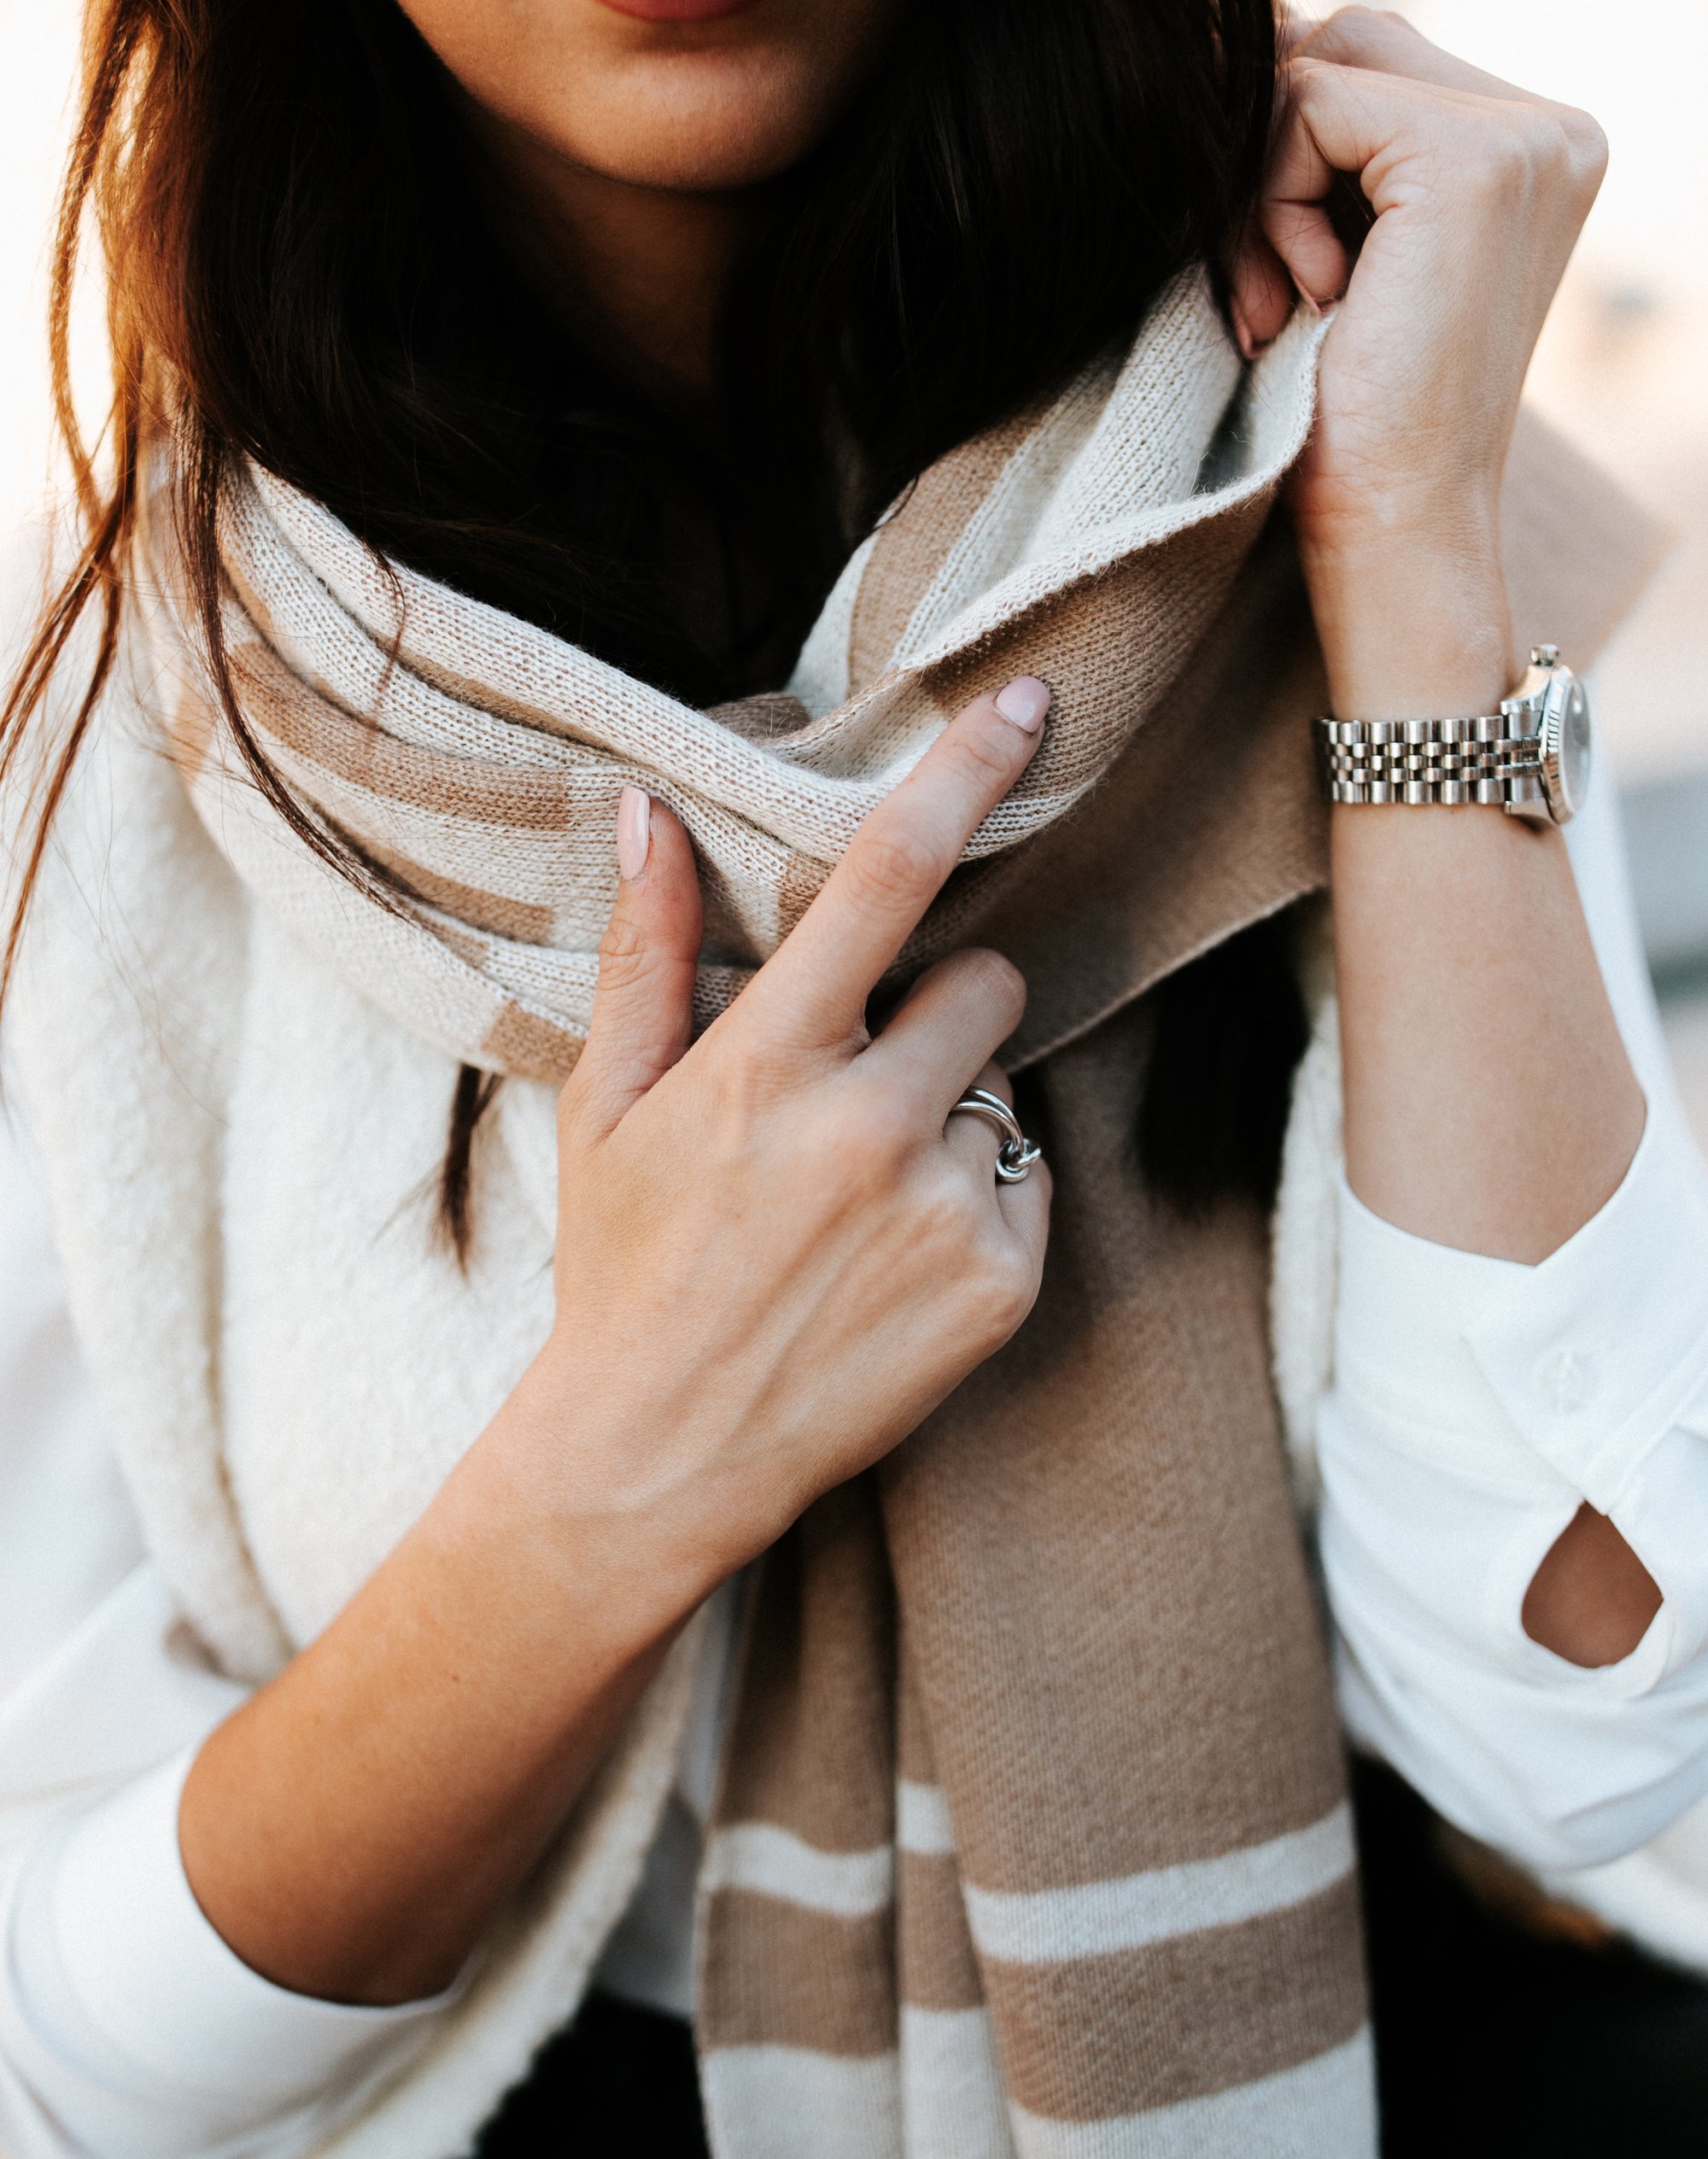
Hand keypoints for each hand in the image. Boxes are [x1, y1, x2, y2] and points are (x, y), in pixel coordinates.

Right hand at [522, 680, 1054, 1584]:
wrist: (657, 1457)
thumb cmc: (622, 1269)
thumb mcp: (607, 1110)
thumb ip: (643, 955)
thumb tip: (646, 808)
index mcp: (767, 1063)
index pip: (886, 879)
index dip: (961, 772)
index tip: (1024, 700)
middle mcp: (869, 1127)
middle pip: (986, 982)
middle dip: (942, 1012)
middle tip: (861, 1087)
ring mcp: (944, 1211)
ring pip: (1008, 1087)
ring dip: (956, 1113)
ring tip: (861, 1197)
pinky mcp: (1001, 1285)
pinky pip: (1031, 1183)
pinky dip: (980, 1205)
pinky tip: (894, 1261)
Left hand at [1229, 8, 1606, 607]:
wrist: (1397, 524)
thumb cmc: (1353, 417)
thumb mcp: (1340, 248)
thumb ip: (1327, 139)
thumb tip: (1246, 23)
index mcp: (1534, 146)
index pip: (1370, 56)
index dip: (1288, 149)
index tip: (1285, 284)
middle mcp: (1550, 127)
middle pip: (1346, 39)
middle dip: (1270, 155)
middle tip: (1268, 292)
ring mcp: (1523, 137)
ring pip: (1320, 66)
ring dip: (1262, 190)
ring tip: (1288, 305)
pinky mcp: (1471, 158)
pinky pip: (1307, 107)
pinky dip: (1271, 207)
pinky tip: (1310, 302)